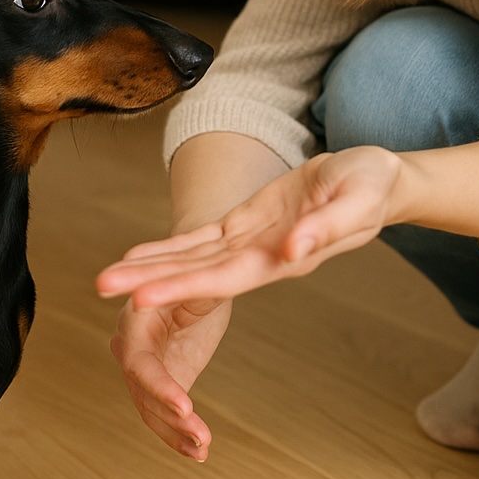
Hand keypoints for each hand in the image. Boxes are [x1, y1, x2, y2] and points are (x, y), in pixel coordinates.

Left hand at [96, 147, 402, 308]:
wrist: (377, 181)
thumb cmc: (372, 188)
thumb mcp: (358, 201)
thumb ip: (326, 228)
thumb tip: (293, 252)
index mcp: (284, 260)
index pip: (224, 278)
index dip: (182, 287)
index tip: (142, 298)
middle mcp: (260, 259)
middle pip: (196, 275)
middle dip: (148, 281)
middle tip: (101, 287)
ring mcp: (250, 245)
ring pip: (190, 260)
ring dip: (148, 269)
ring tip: (103, 280)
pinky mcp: (244, 226)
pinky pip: (198, 240)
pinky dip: (167, 249)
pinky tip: (136, 256)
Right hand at [108, 293, 230, 460]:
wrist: (196, 278)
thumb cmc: (196, 273)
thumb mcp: (198, 281)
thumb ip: (189, 291)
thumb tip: (181, 293)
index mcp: (135, 319)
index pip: (138, 361)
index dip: (159, 385)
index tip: (185, 405)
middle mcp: (130, 345)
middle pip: (142, 391)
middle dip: (170, 418)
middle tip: (201, 438)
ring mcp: (141, 366)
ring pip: (149, 408)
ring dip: (175, 433)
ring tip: (203, 449)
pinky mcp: (159, 380)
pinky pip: (160, 413)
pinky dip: (178, 434)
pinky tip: (200, 451)